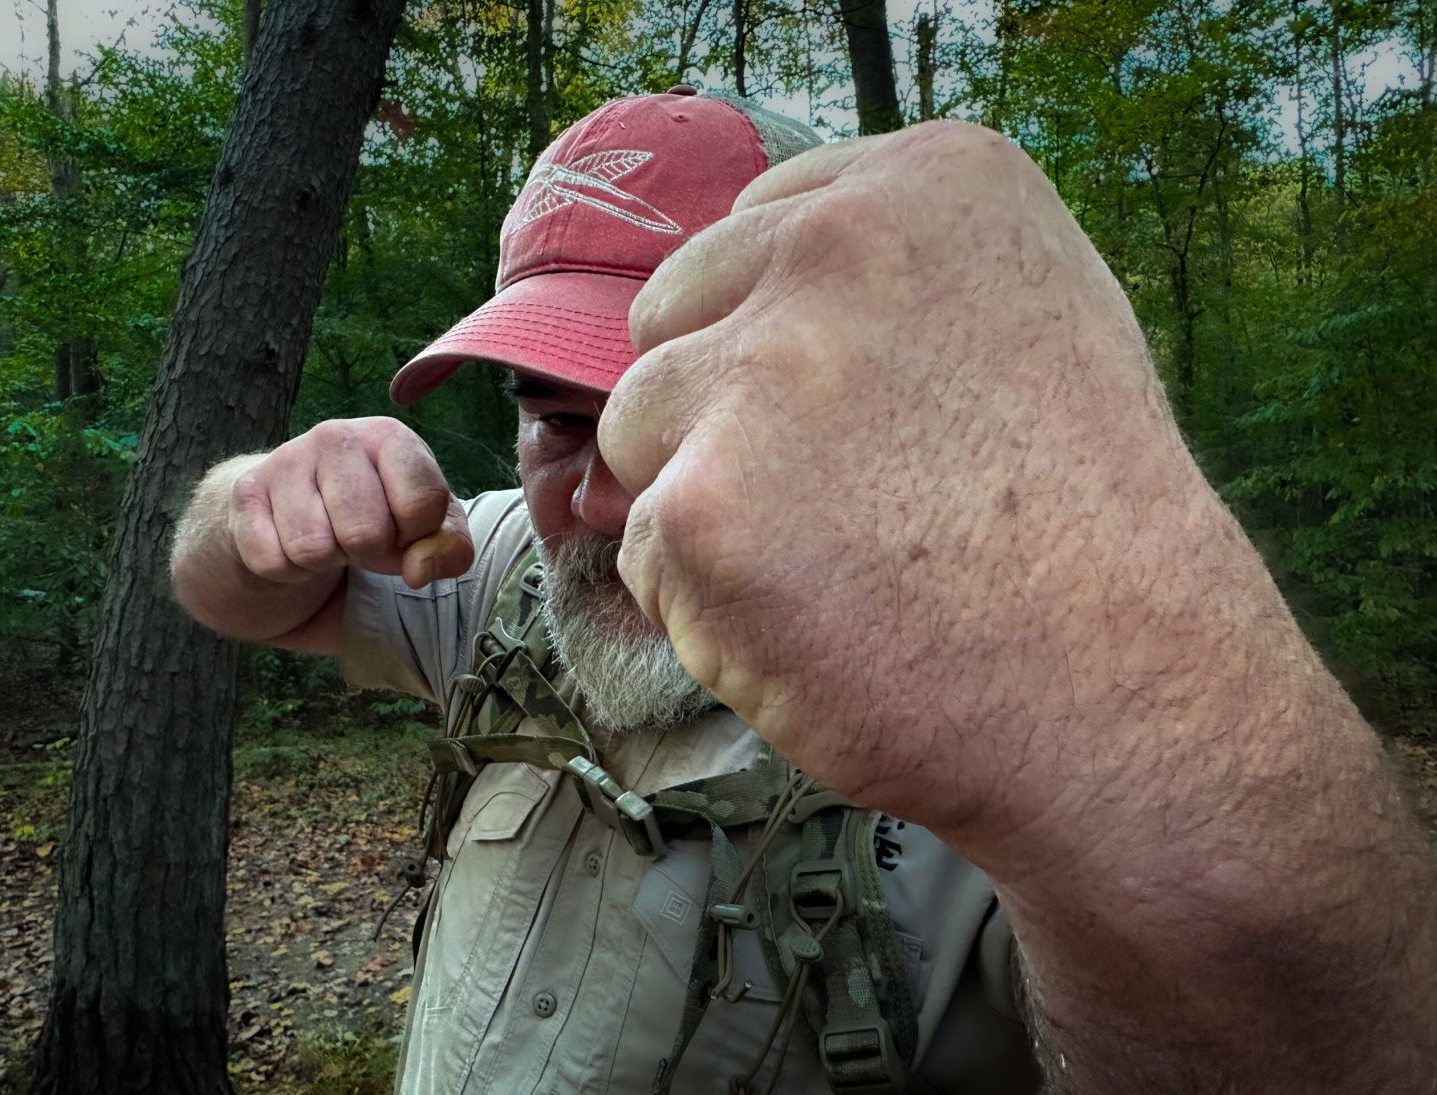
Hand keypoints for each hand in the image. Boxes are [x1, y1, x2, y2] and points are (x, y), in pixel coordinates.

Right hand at [229, 417, 473, 589]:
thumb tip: (421, 570)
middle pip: (366, 533)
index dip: (418, 538)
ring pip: (314, 549)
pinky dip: (287, 572)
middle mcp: (336, 436)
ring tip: (327, 540)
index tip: (406, 532)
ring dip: (325, 564)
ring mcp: (285, 460)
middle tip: (361, 544)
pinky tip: (290, 546)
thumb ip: (449, 548)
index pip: (424, 503)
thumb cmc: (373, 518)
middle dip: (369, 556)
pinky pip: (273, 562)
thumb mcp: (426, 530)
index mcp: (390, 437)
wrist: (286, 516)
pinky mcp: (244, 494)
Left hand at [600, 123, 1240, 847]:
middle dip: (723, 412)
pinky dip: (705, 603)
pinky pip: (645, 547)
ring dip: (706, 505)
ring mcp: (765, 374)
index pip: (751, 232)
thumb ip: (881, 284)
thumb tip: (732, 312)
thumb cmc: (1081, 526)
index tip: (859, 418)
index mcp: (929, 180)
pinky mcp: (705, 505)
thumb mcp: (1023, 325)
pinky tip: (816, 628)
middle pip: (672, 319)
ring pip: (639, 429)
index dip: (781, 344)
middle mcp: (838, 244)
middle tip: (848, 503)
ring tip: (838, 566)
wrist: (1127, 695)